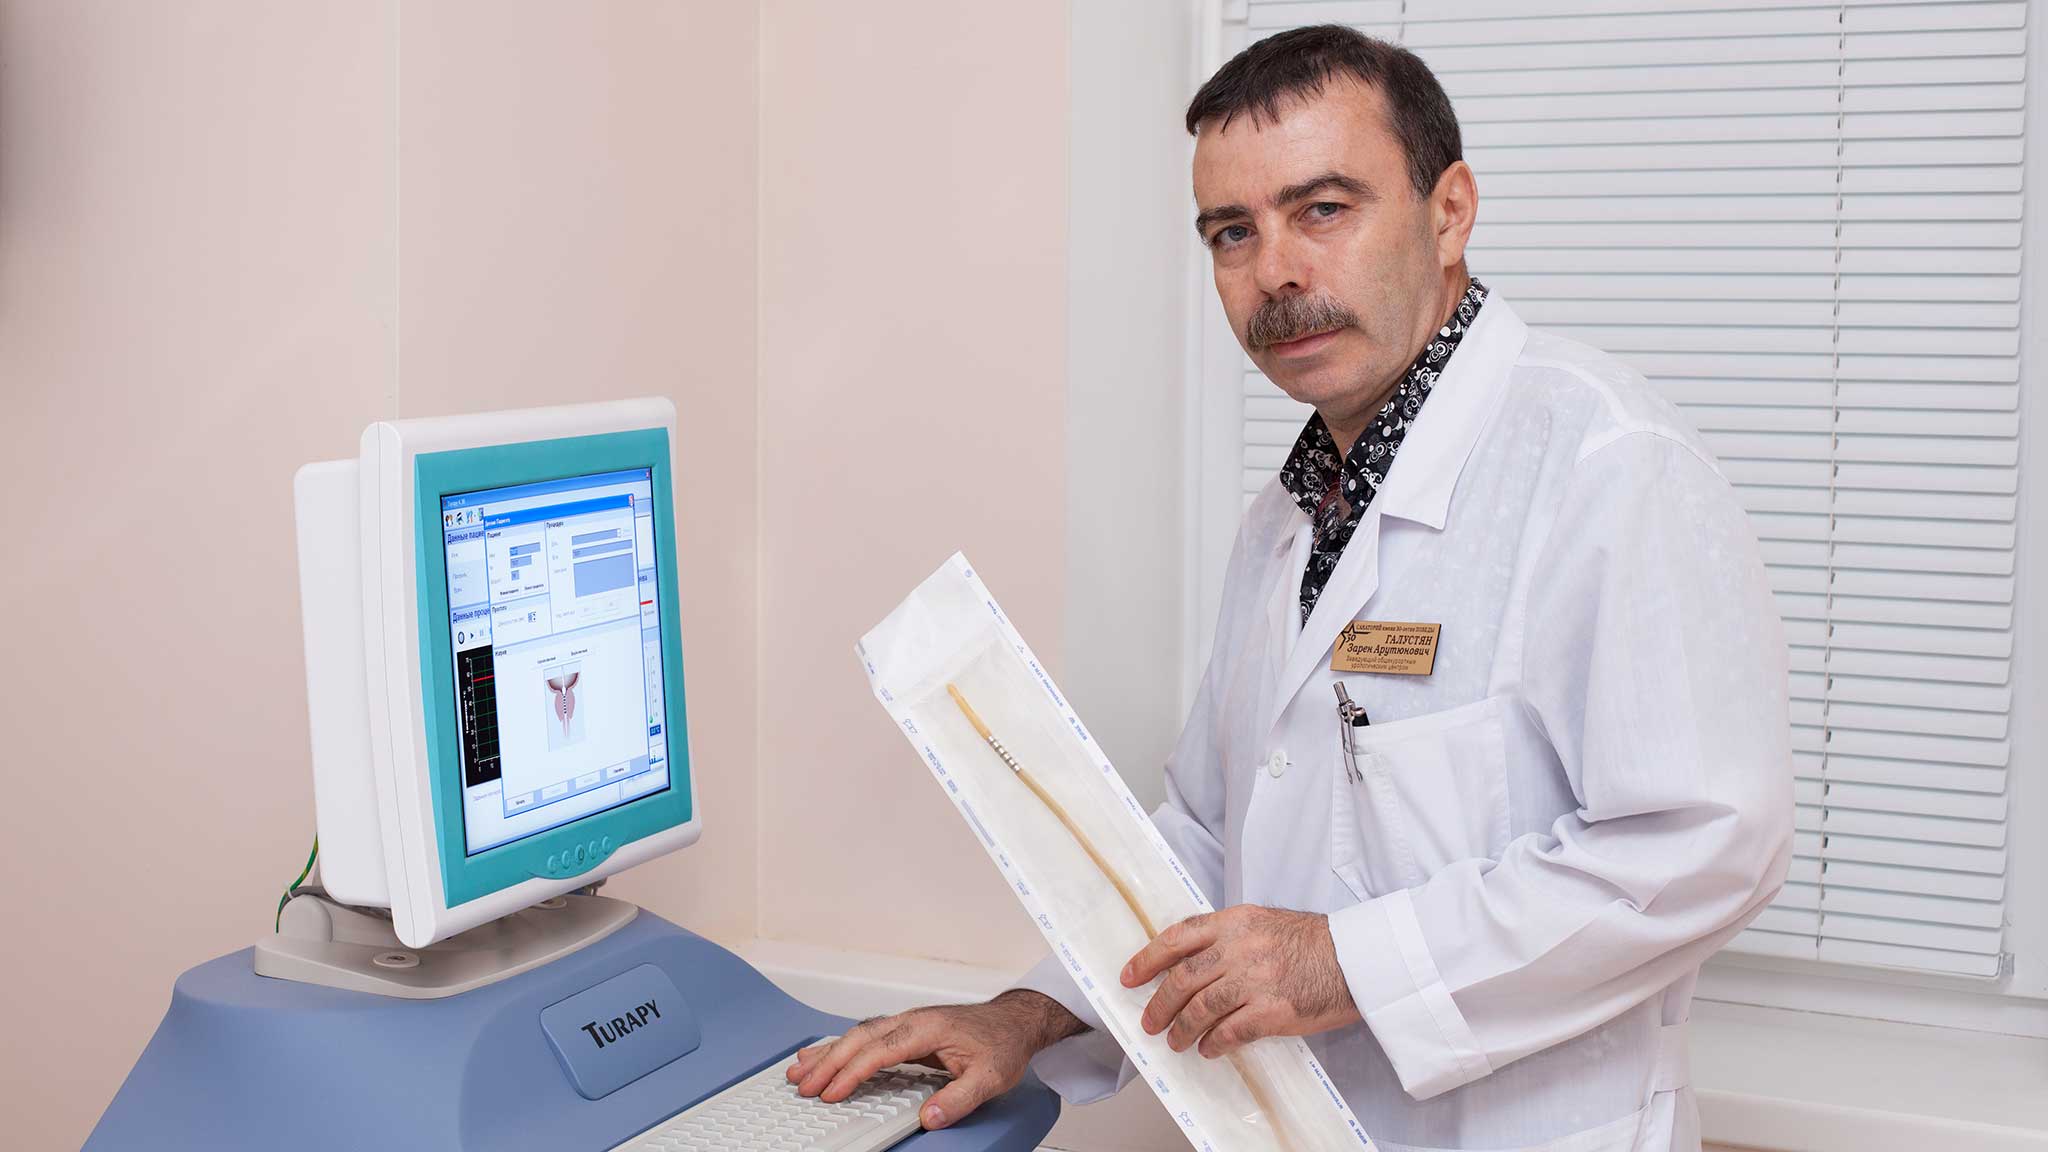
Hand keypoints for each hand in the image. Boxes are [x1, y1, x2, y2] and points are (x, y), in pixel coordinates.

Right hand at [786, 990, 1085, 1129]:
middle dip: (827, 1062)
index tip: (831, 1093)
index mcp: (928, 1029)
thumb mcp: (991, 1077)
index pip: (880, 1051)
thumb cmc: (1002, 1044)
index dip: (852, 1072)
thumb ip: (959, 1098)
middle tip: (801, 1086)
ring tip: (797, 1070)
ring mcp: (908, 1023)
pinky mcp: (907, 1030)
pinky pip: (867, 1036)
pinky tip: (825, 1055)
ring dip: (828, 1052)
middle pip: (860, 1038)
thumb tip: (929, 1118)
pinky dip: (841, 1046)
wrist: (1015, 1021)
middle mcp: (912, 1021)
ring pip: (859, 1034)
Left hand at [1122, 904, 1358, 1058]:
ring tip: (1176, 1041)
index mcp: (1234, 922)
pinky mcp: (1273, 1010)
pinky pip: (1231, 1032)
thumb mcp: (1263, 923)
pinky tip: (1209, 1049)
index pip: (1177, 937)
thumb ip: (1227, 937)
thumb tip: (1190, 963)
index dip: (1147, 958)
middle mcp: (1241, 947)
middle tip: (1150, 1021)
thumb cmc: (1311, 943)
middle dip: (1160, 1003)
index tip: (1129, 977)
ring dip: (1183, 1029)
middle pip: (1183, 977)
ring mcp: (1257, 979)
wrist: (1355, 959)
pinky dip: (1214, 1043)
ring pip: (1202, 1007)